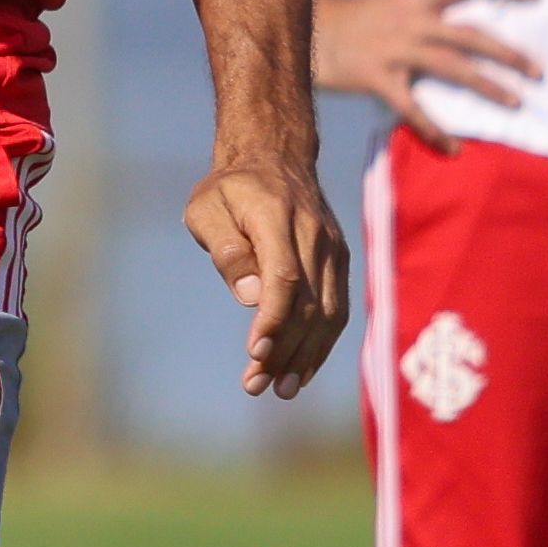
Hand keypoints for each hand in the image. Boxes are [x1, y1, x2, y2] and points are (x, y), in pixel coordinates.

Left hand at [186, 152, 351, 401]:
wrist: (275, 156)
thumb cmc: (229, 188)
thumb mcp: (206, 208)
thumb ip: (227, 250)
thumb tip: (250, 297)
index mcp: (277, 216)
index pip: (284, 277)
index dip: (272, 320)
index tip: (254, 354)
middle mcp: (314, 234)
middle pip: (307, 303)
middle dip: (282, 350)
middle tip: (255, 386)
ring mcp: (333, 248)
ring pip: (328, 312)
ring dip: (304, 356)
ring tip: (278, 389)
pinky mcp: (340, 261)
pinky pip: (337, 309)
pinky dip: (322, 344)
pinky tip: (301, 371)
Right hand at [310, 0, 541, 154]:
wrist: (304, 26)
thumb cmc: (353, 16)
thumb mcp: (392, 0)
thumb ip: (424, 6)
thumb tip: (456, 4)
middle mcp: (410, 21)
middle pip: (469, 34)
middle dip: (508, 52)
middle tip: (539, 70)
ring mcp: (394, 50)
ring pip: (451, 67)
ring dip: (487, 85)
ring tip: (516, 102)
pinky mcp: (376, 78)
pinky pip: (411, 107)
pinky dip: (434, 129)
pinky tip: (454, 148)